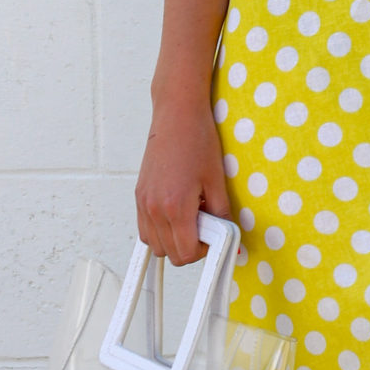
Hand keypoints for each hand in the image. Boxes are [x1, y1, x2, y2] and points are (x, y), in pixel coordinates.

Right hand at [135, 97, 233, 263]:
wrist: (177, 114)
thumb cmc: (197, 140)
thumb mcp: (217, 180)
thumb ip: (222, 214)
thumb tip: (230, 239)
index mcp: (175, 207)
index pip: (187, 253)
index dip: (205, 251)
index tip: (215, 236)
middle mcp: (154, 208)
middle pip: (170, 254)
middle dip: (190, 248)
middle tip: (205, 227)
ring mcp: (143, 202)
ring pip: (154, 245)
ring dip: (173, 241)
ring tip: (191, 218)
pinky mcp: (139, 195)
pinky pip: (145, 229)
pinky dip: (160, 231)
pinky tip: (176, 213)